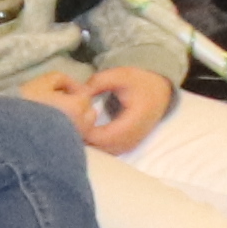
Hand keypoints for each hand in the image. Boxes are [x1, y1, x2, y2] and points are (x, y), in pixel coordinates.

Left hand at [42, 61, 169, 151]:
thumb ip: (99, 81)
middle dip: (86, 140)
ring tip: (75, 132)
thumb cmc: (138, 81)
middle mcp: (135, 135)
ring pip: (107, 152)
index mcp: (134, 119)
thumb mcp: (120, 75)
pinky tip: (85, 136)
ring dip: (92, 145)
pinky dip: (98, 146)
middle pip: (105, 148)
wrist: (159, 90)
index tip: (72, 121)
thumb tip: (79, 92)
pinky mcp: (129, 145)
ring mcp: (133, 143)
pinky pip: (111, 151)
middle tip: (67, 128)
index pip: (106, 135)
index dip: (88, 132)